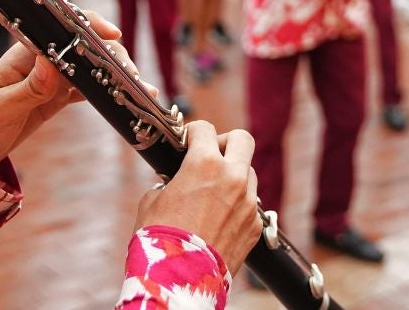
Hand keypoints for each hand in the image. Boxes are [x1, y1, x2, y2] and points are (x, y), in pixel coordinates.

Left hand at [0, 10, 130, 168]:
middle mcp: (41, 60)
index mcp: (24, 53)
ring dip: (116, 75)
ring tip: (143, 90)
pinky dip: (107, 92)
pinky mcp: (57, 96)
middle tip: (135, 79)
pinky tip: (128, 99)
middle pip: (84, 47)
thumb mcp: (1, 108)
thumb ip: (28, 87)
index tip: (114, 36)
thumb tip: (51, 64)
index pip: (60, 28)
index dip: (90, 25)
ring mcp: (51, 77)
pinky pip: (87, 88)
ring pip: (91, 67)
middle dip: (113, 58)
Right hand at [134, 122, 262, 273]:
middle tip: (210, 155)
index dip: (193, 132)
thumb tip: (174, 180)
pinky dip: (237, 205)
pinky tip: (220, 218)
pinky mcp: (255, 225)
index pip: (205, 128)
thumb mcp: (153, 200)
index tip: (187, 142)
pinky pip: (250, 204)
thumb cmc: (159, 238)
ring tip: (214, 191)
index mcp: (204, 164)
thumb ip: (169, 181)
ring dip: (234, 175)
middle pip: (242, 139)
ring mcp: (248, 202)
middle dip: (225, 142)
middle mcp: (233, 177)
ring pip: (249, 172)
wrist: (180, 279)